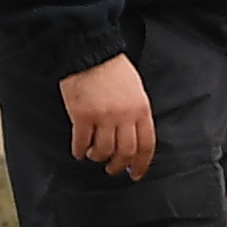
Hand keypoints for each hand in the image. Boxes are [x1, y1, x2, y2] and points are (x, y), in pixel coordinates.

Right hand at [60, 54, 155, 179]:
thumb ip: (136, 113)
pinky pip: (82, 143)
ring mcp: (103, 117)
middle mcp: (125, 115)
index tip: (136, 174)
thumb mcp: (136, 89)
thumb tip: (134, 138)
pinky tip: (79, 150)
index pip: (147, 145)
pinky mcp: (82, 116)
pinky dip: (80, 150)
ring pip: (103, 151)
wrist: (90, 52)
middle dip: (118, 165)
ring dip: (97, 157)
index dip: (142, 164)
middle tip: (112, 168)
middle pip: (125, 152)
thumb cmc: (113, 69)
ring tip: (93, 155)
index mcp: (141, 108)